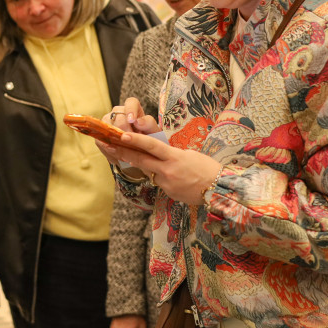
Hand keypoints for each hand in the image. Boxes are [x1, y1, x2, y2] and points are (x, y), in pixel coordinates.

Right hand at [94, 99, 162, 176]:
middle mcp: (117, 113)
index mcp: (132, 108)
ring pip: (107, 129)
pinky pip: (102, 142)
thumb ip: (148, 125)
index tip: (133, 120)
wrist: (138, 153)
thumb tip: (138, 122)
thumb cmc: (147, 139)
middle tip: (132, 144)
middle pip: (118, 118)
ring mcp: (106, 123)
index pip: (131, 103)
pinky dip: (111, 152)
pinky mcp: (100, 136)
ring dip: (116, 143)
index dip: (131, 110)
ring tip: (126, 154)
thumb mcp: (152, 132)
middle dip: (125, 132)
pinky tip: (119, 158)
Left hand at [97, 128, 222, 206]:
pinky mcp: (168, 192)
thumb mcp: (189, 155)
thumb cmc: (207, 168)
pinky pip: (158, 181)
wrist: (219, 189)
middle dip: (123, 152)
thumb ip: (171, 155)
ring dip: (136, 163)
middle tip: (108, 144)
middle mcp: (168, 170)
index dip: (135, 140)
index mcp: (174, 157)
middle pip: (141, 160)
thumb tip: (159, 156)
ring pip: (147, 170)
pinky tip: (167, 175)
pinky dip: (158, 176)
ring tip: (121, 154)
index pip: (151, 146)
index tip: (121, 135)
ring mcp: (166, 183)